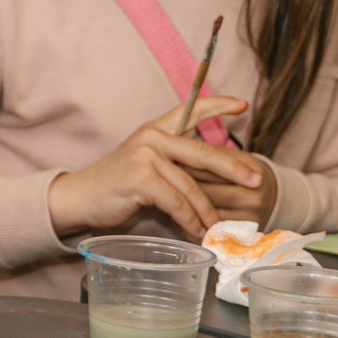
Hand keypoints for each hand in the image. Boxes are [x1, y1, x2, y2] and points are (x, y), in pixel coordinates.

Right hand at [47, 99, 260, 241]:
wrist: (81, 197)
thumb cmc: (117, 186)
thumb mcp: (147, 166)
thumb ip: (176, 166)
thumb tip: (217, 182)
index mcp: (156, 129)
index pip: (190, 109)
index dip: (218, 106)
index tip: (242, 107)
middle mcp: (152, 137)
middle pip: (203, 153)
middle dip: (234, 168)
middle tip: (256, 181)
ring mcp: (146, 156)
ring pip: (191, 186)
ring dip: (208, 212)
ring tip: (220, 228)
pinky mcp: (140, 178)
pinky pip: (176, 203)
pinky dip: (190, 220)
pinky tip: (198, 231)